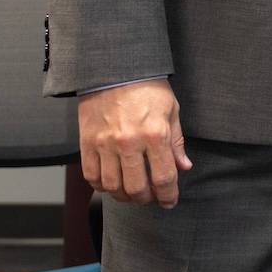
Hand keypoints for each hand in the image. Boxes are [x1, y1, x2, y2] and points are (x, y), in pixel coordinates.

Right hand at [77, 78, 190, 207]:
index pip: (163, 177)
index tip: (170, 201)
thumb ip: (176, 141)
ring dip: (124, 196)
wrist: (114, 70)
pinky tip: (112, 183)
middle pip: (137, 188)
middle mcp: (130, 142)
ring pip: (113, 186)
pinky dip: (102, 186)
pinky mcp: (87, 143)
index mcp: (155, 134)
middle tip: (151, 198)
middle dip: (146, 199)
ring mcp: (105, 144)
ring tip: (132, 193)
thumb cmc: (147, 88)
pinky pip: (91, 176)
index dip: (168, 195)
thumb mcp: (171, 110)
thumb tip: (184, 166)